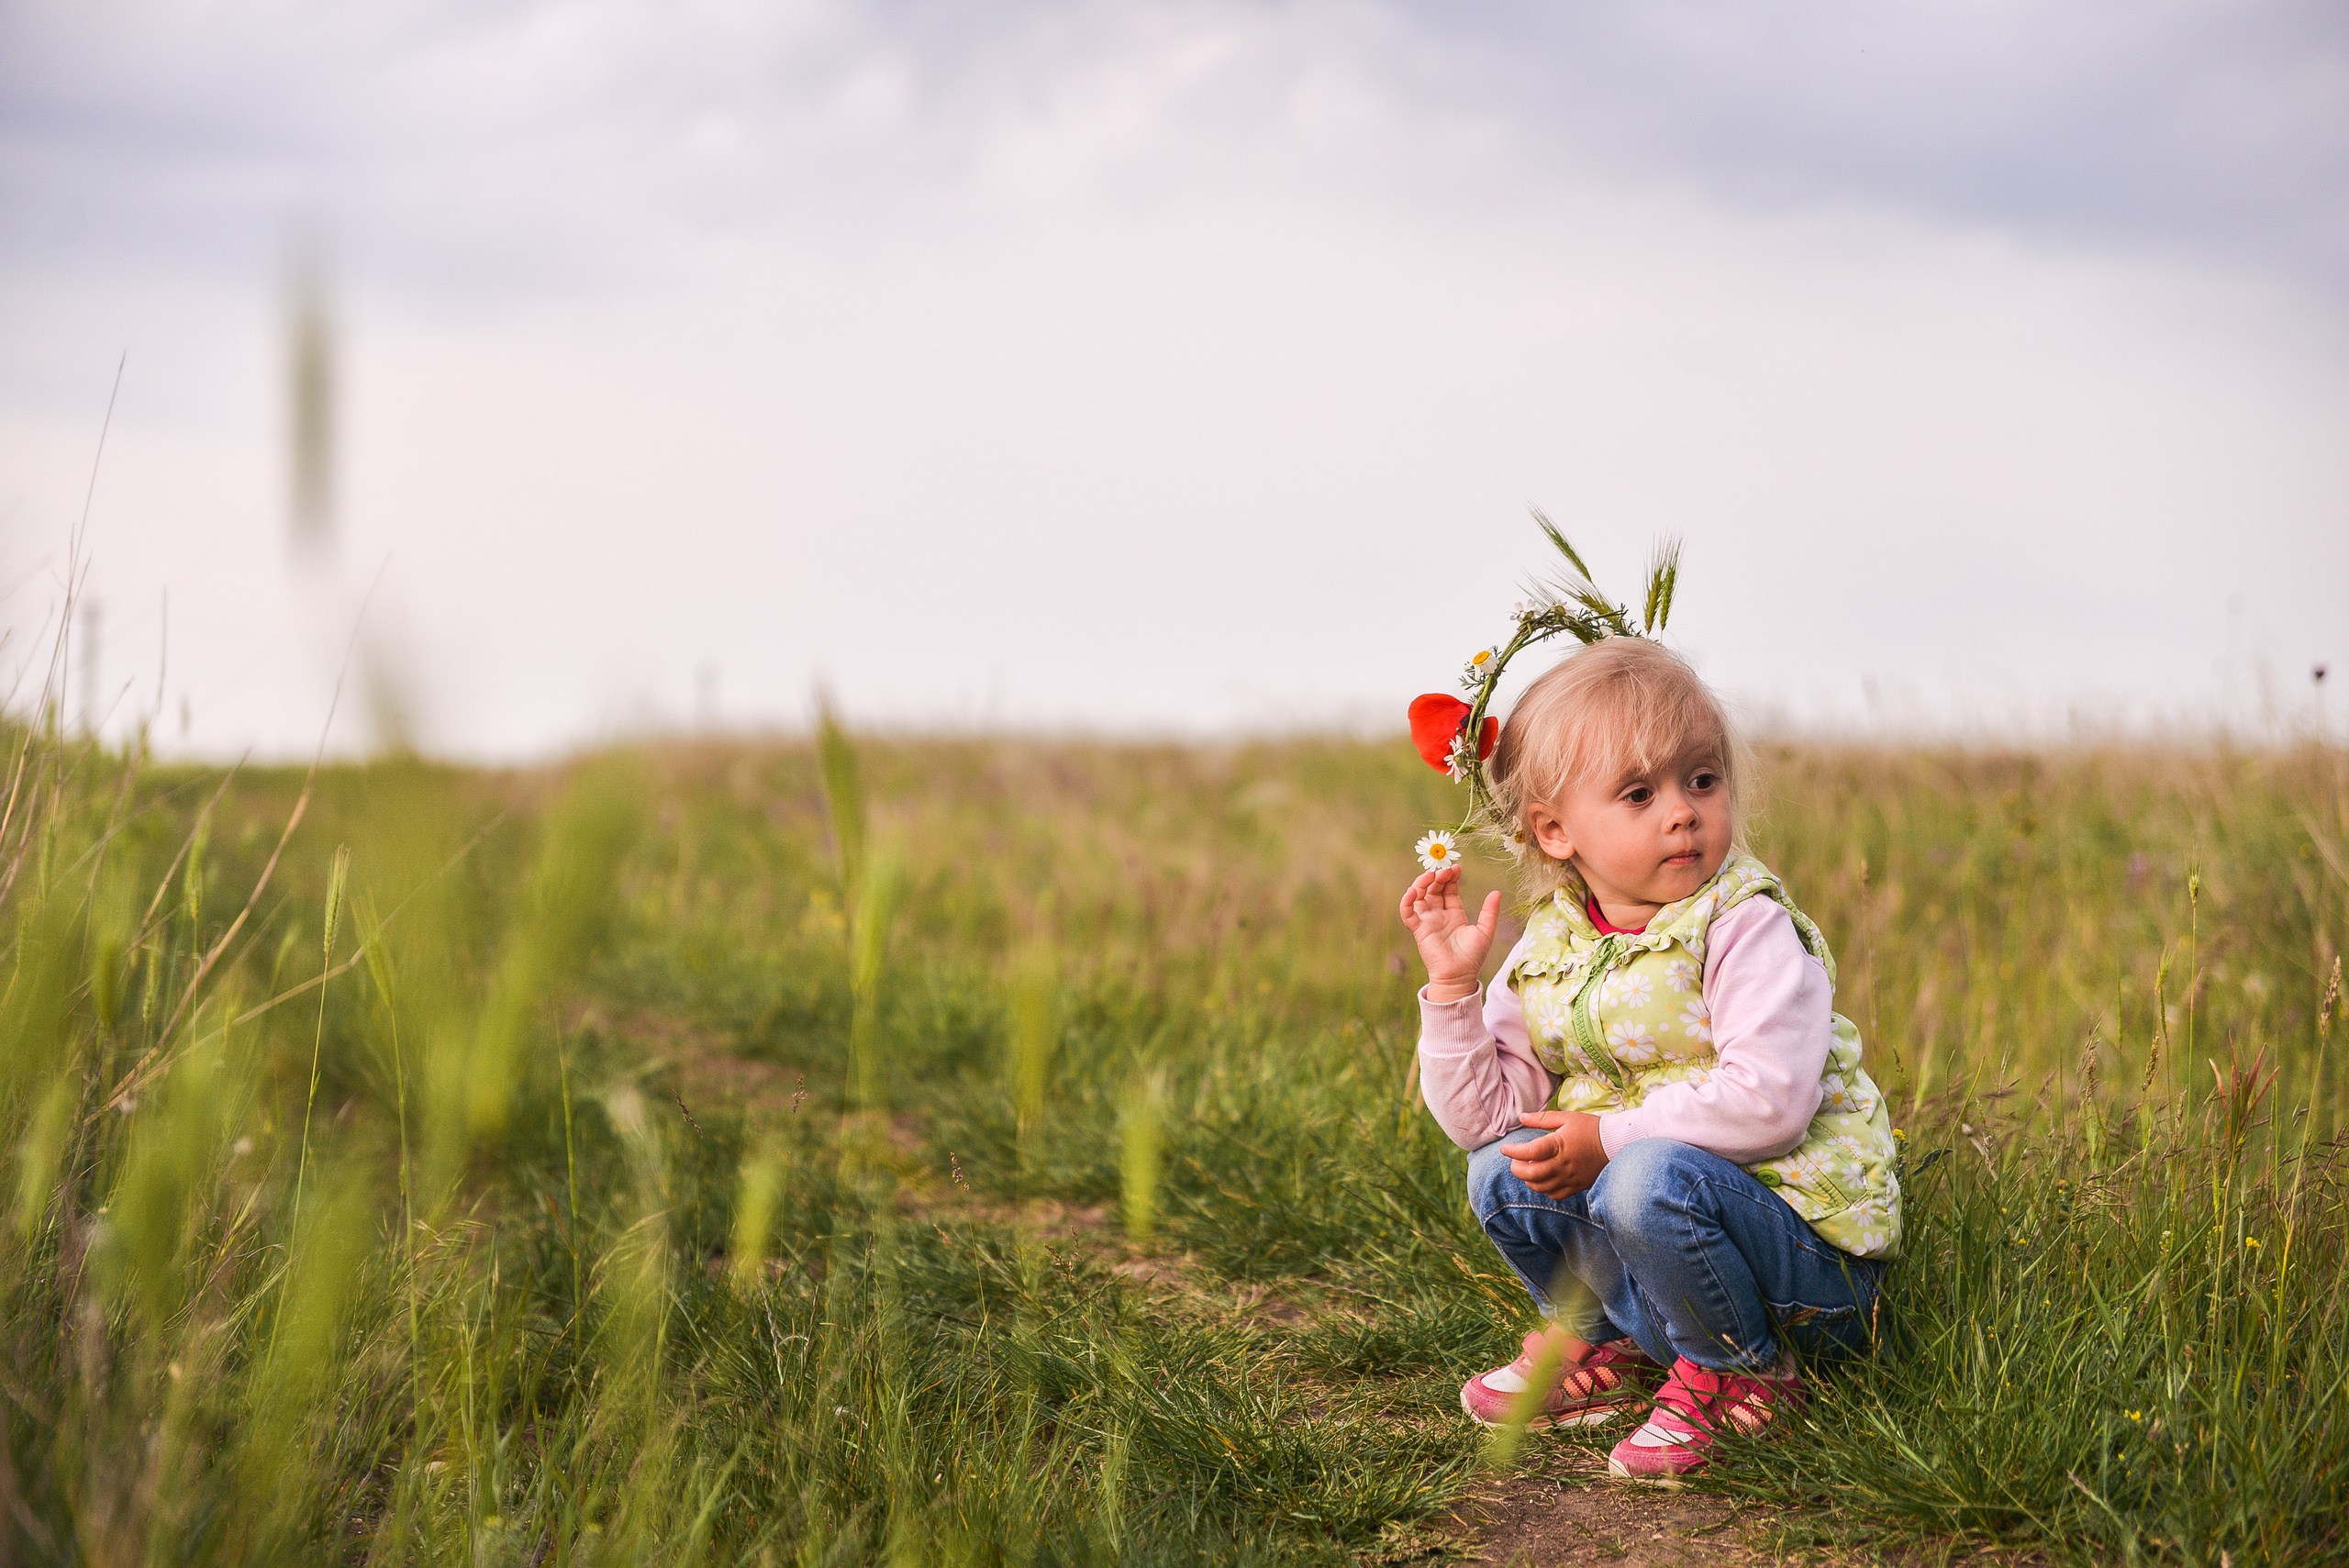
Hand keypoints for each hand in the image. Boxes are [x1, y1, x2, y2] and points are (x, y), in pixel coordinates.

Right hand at [1398, 866, 1500, 1001]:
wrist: (1460, 976)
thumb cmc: (1473, 957)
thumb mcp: (1485, 931)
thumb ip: (1489, 912)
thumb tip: (1497, 892)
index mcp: (1454, 914)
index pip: (1449, 889)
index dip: (1451, 878)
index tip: (1456, 868)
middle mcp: (1439, 915)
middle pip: (1433, 889)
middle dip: (1438, 877)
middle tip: (1445, 870)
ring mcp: (1427, 921)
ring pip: (1419, 896)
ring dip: (1422, 883)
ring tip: (1431, 875)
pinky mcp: (1418, 929)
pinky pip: (1408, 912)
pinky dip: (1407, 901)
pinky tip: (1413, 891)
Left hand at [1499, 1111, 1608, 1197]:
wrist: (1615, 1143)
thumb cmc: (1590, 1128)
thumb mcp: (1566, 1118)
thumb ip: (1542, 1118)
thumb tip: (1521, 1117)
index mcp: (1559, 1145)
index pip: (1530, 1152)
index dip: (1513, 1152)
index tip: (1505, 1149)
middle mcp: (1563, 1164)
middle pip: (1531, 1174)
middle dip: (1517, 1169)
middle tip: (1514, 1162)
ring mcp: (1570, 1177)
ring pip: (1541, 1187)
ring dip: (1529, 1180)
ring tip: (1528, 1169)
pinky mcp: (1577, 1186)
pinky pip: (1555, 1195)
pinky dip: (1545, 1189)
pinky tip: (1544, 1179)